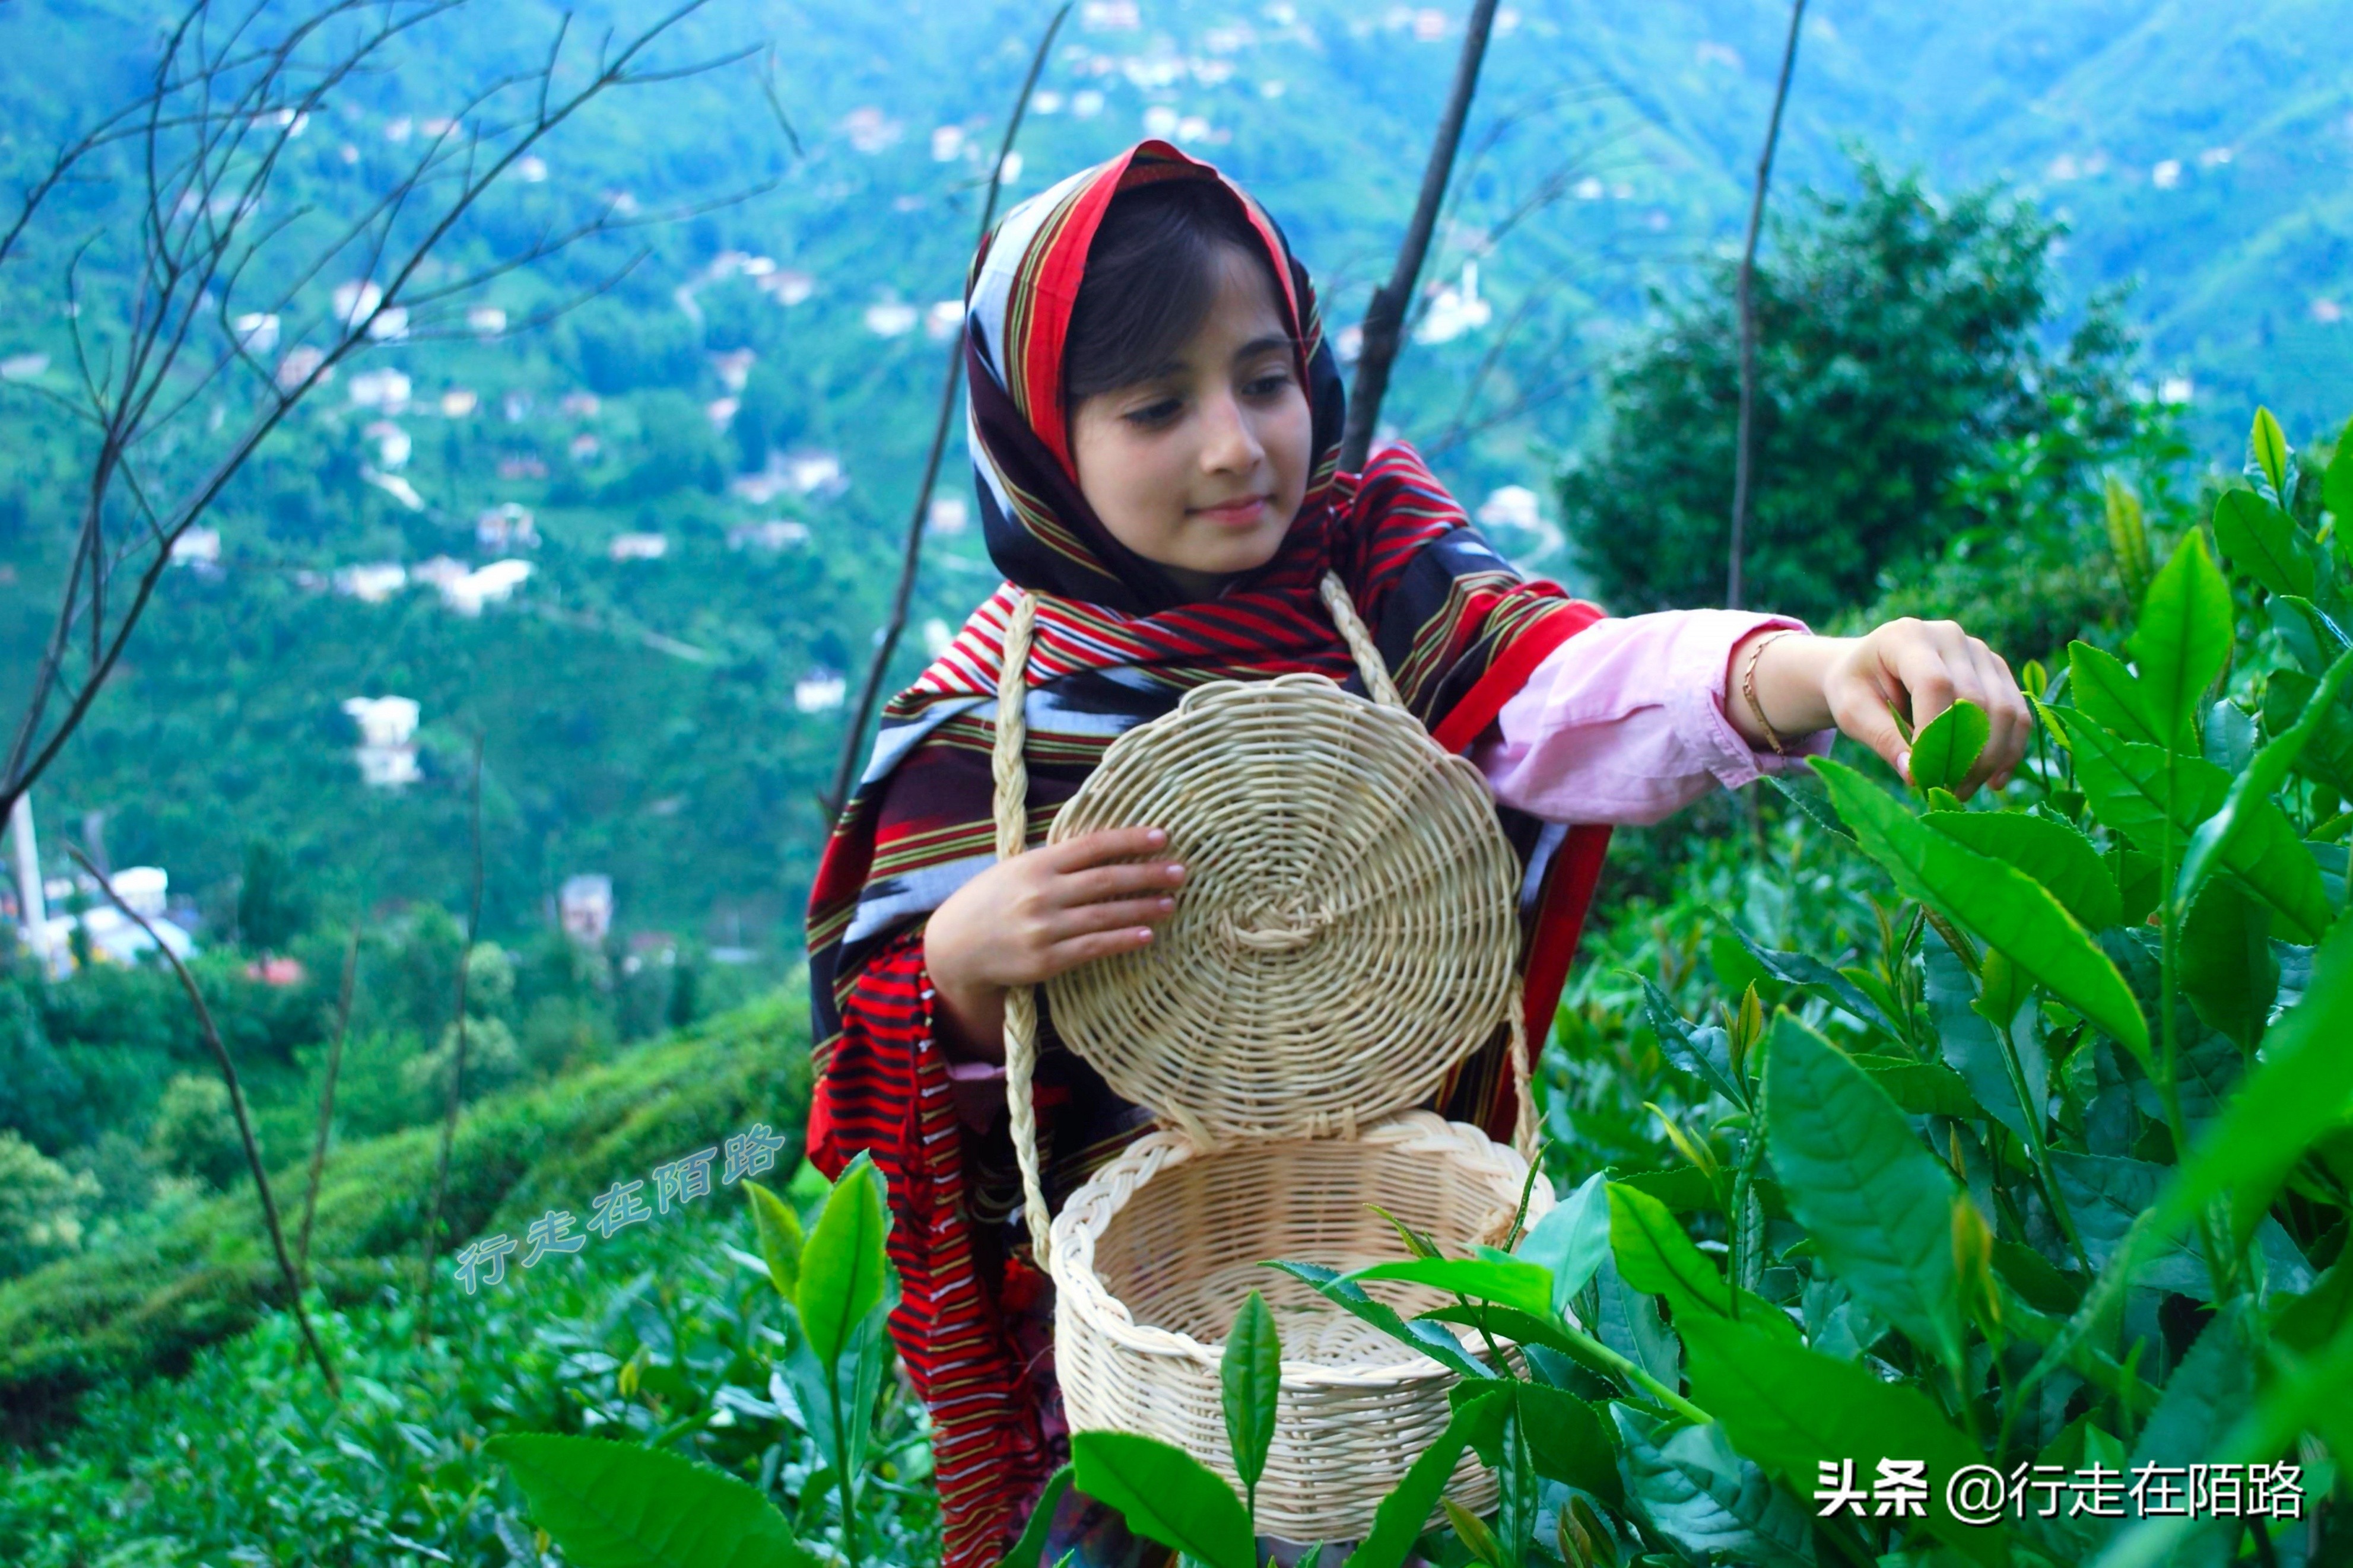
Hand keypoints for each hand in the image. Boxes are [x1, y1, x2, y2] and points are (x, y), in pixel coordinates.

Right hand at [923, 826, 1186, 1059]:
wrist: (955, 946)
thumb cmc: (991, 901)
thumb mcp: (1017, 868)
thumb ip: (1057, 861)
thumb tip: (1108, 849)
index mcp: (1036, 863)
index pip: (1093, 846)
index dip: (1130, 840)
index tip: (1164, 837)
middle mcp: (1041, 893)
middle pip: (1106, 880)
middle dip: (1148, 875)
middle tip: (1181, 872)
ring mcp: (1044, 928)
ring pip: (1105, 915)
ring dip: (1143, 908)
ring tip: (1171, 903)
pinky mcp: (1046, 960)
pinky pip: (1093, 947)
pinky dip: (1122, 939)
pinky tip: (1146, 935)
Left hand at [1732, 619, 2031, 798]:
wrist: (1871, 668)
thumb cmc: (1857, 689)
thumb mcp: (1853, 712)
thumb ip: (1882, 738)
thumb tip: (1915, 775)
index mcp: (1907, 636)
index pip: (1934, 684)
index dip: (1934, 733)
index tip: (1923, 774)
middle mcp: (1950, 636)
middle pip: (1974, 699)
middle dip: (1962, 754)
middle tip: (1944, 792)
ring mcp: (1980, 652)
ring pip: (2004, 709)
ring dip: (1988, 758)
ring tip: (1963, 791)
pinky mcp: (1998, 672)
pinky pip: (2018, 714)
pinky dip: (2009, 751)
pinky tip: (1993, 781)